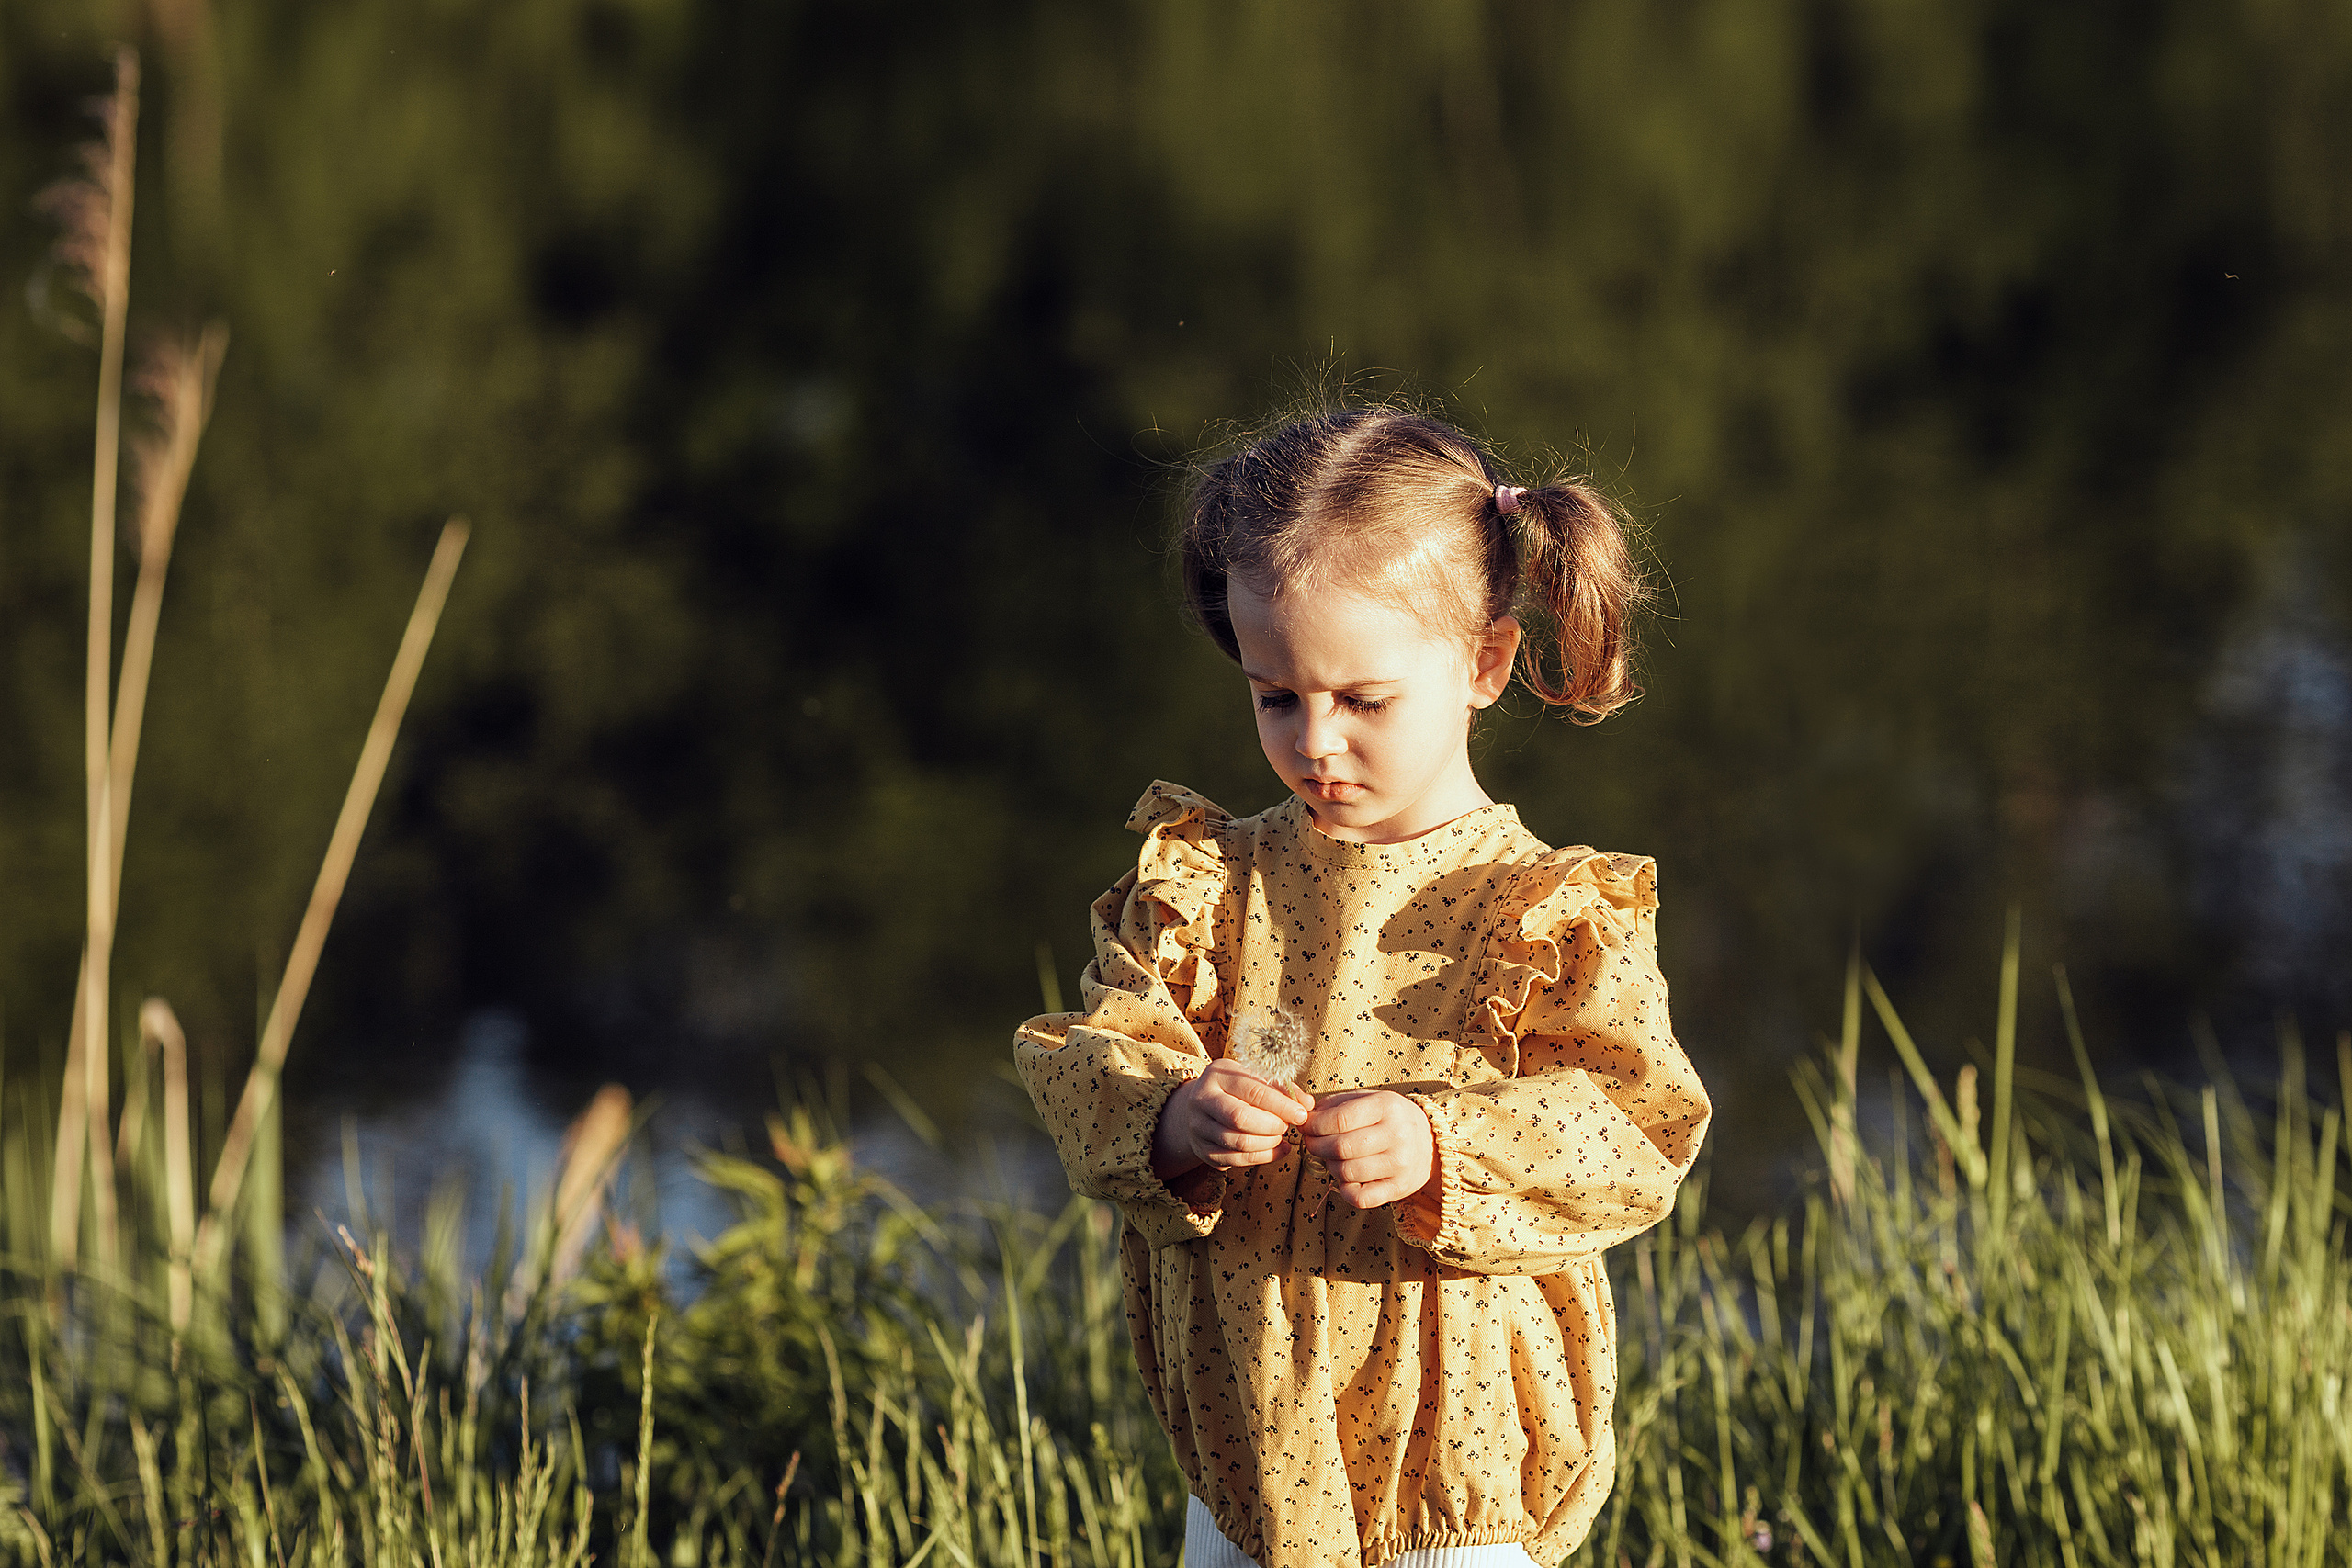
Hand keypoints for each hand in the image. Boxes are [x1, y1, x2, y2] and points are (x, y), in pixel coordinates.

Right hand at [1153, 1059, 1313, 1179]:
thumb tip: (1307, 1104)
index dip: (1280, 1105)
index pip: (1252, 1091)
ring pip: (1238, 1142)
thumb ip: (1281, 1089)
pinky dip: (1263, 1157)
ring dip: (1268, 1143)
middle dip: (1272, 1125)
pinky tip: (1277, 1149)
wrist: (1199, 1108)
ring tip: (1281, 1137)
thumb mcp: (1254, 1079)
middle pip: (1240, 1118)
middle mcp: (1203, 1099)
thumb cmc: (1235, 1091)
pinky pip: (1236, 1160)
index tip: (1301, 1114)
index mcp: (1218, 1074)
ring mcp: (1200, 1127)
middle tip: (1287, 1126)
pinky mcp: (1204, 1150)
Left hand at [1300, 1090, 1435, 1209]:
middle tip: (1312, 1143)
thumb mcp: (1368, 1100)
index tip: (1305, 1127)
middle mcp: (1397, 1135)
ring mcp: (1400, 1164)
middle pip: (1340, 1147)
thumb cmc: (1390, 1119)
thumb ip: (1335, 1105)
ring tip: (1332, 1159)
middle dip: (1316, 1146)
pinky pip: (1359, 1197)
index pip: (1340, 1119)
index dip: (1314, 1126)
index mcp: (1387, 1106)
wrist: (1430, 1144)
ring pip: (1347, 1172)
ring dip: (1330, 1166)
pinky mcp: (1399, 1188)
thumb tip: (1304, 1113)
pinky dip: (1344, 1189)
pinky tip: (1346, 1178)